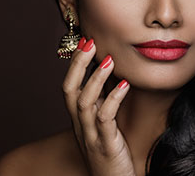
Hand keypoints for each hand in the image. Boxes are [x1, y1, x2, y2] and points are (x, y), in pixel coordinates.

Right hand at [62, 37, 134, 175]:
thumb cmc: (112, 151)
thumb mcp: (104, 125)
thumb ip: (104, 102)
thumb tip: (112, 74)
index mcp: (81, 119)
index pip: (70, 87)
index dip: (76, 65)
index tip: (87, 42)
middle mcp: (81, 126)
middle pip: (70, 91)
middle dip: (79, 65)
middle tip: (91, 42)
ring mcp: (91, 136)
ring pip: (85, 102)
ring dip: (95, 78)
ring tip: (109, 59)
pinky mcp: (106, 146)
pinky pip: (105, 119)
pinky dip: (113, 99)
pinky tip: (124, 84)